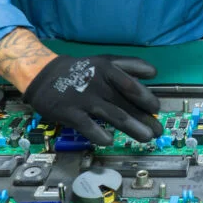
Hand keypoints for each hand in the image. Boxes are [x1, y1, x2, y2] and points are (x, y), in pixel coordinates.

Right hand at [21, 55, 162, 144]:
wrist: (45, 75)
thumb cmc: (82, 70)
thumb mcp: (105, 61)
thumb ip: (129, 65)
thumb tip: (154, 73)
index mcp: (108, 69)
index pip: (132, 84)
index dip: (147, 97)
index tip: (156, 108)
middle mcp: (99, 83)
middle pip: (127, 103)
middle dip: (146, 118)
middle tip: (158, 130)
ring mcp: (85, 99)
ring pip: (114, 115)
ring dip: (133, 128)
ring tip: (147, 138)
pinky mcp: (70, 112)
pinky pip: (88, 126)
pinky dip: (99, 135)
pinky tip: (110, 142)